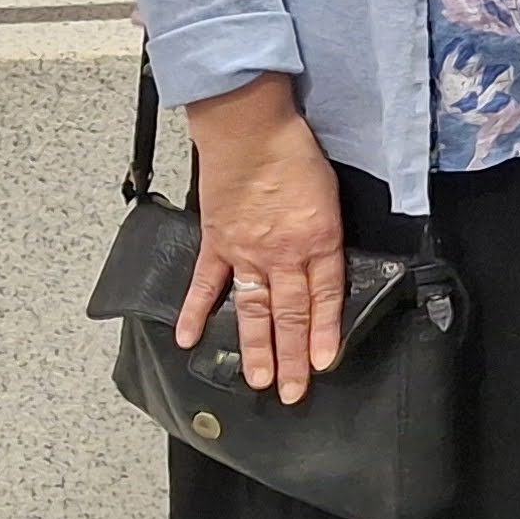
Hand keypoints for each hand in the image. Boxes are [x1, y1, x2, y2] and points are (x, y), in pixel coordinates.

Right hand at [175, 79, 346, 403]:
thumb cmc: (295, 150)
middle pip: (291, 314)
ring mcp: (246, 252)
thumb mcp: (329, 194)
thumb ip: (326, 233)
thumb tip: (324, 264)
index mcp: (318, 240)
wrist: (250, 127)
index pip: (325, 298)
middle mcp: (283, 254)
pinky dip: (197, 312)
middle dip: (293, 358)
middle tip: (293, 392)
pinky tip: (190, 339)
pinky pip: (206, 284)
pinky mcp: (217, 241)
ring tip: (258, 381)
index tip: (324, 363)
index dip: (325, 334)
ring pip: (253, 310)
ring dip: (255, 349)